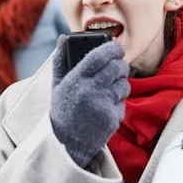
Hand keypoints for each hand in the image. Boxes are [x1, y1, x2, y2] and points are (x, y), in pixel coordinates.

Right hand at [49, 36, 129, 166]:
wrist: (67, 144)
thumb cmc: (64, 111)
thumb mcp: (57, 86)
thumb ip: (61, 60)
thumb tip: (63, 38)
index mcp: (75, 80)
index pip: (99, 55)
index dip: (111, 48)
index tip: (116, 47)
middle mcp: (89, 91)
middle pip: (117, 67)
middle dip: (120, 65)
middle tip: (117, 67)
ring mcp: (102, 105)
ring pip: (124, 84)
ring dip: (121, 84)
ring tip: (110, 89)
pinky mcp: (112, 118)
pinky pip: (123, 102)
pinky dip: (118, 103)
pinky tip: (106, 107)